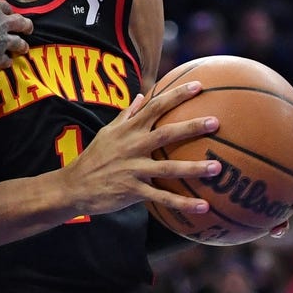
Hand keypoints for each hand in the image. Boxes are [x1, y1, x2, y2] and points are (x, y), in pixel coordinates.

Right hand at [0, 0, 32, 69]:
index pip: (3, 5)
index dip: (5, 8)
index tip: (7, 10)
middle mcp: (0, 24)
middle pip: (18, 23)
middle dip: (24, 25)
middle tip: (28, 27)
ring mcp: (0, 42)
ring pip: (17, 42)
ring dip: (21, 45)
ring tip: (24, 48)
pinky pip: (5, 61)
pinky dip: (6, 62)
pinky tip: (7, 64)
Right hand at [55, 81, 220, 218]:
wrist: (74, 186)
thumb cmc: (94, 157)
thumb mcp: (107, 132)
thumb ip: (127, 115)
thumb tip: (141, 96)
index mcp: (128, 130)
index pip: (155, 107)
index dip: (176, 95)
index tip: (198, 85)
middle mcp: (132, 147)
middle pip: (166, 134)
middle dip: (191, 127)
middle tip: (216, 122)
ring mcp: (133, 169)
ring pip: (168, 168)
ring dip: (194, 168)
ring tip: (218, 167)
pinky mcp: (132, 191)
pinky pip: (161, 197)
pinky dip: (183, 203)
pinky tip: (204, 206)